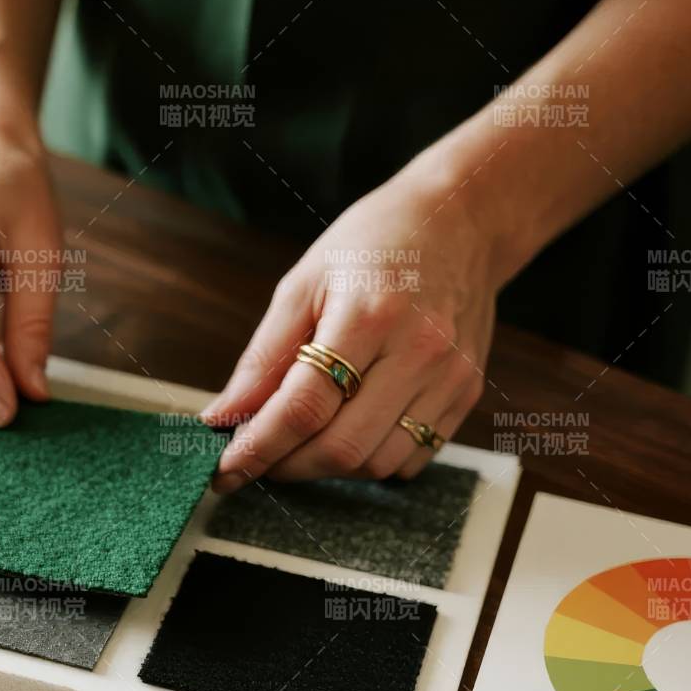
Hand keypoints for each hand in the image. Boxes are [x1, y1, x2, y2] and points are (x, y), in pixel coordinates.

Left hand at [203, 170, 495, 488]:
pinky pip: (412, 458)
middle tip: (257, 460)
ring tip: (299, 446)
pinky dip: (371, 463)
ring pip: (377, 464)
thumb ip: (263, 357)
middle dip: (287, 467)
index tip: (225, 470)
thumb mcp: (304, 283)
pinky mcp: (466, 392)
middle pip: (341, 446)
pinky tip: (348, 434)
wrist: (462, 221)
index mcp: (369, 316)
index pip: (304, 407)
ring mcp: (449, 377)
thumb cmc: (375, 243)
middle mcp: (417, 352)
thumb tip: (224, 415)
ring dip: (327, 469)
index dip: (258, 447)